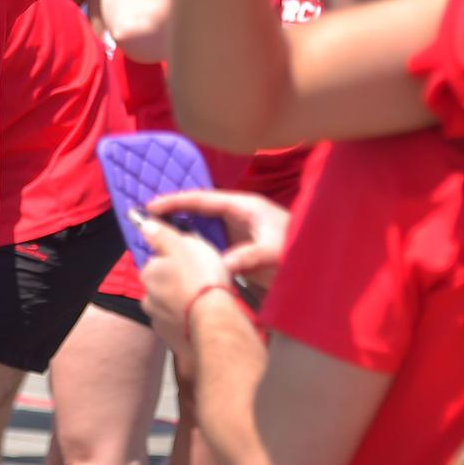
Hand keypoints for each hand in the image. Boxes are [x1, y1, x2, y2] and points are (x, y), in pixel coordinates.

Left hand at [135, 212, 236, 358]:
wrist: (214, 322)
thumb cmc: (201, 279)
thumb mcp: (183, 245)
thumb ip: (161, 235)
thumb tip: (144, 225)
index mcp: (149, 273)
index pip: (157, 261)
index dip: (175, 259)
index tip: (192, 262)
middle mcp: (147, 298)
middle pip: (162, 285)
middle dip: (176, 283)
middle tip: (200, 281)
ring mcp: (159, 321)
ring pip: (169, 306)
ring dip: (180, 303)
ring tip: (202, 302)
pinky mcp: (172, 339)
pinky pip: (178, 325)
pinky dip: (186, 321)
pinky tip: (200, 318)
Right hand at [147, 190, 289, 290]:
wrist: (318, 264)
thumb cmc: (300, 249)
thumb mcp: (275, 251)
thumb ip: (248, 256)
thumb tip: (221, 265)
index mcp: (244, 206)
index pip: (203, 200)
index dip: (177, 201)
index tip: (153, 206)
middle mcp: (238, 216)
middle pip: (198, 212)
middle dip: (173, 215)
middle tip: (145, 221)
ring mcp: (238, 233)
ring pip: (202, 230)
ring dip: (182, 233)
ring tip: (155, 239)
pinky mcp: (239, 250)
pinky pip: (211, 246)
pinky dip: (194, 250)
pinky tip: (179, 258)